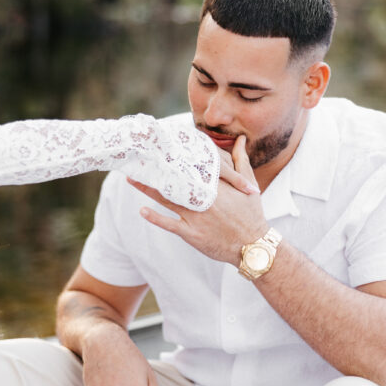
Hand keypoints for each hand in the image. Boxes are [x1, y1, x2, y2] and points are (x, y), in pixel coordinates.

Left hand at [128, 136, 267, 264]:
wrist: (253, 246)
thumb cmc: (252, 214)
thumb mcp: (250, 184)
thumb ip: (241, 160)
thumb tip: (242, 139)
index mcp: (216, 185)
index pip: (192, 165)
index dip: (174, 155)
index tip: (160, 146)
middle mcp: (203, 198)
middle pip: (175, 180)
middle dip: (156, 169)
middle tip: (139, 158)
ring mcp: (196, 216)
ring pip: (168, 199)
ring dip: (149, 189)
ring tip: (132, 178)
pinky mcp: (192, 233)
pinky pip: (170, 224)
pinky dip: (156, 218)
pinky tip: (142, 210)